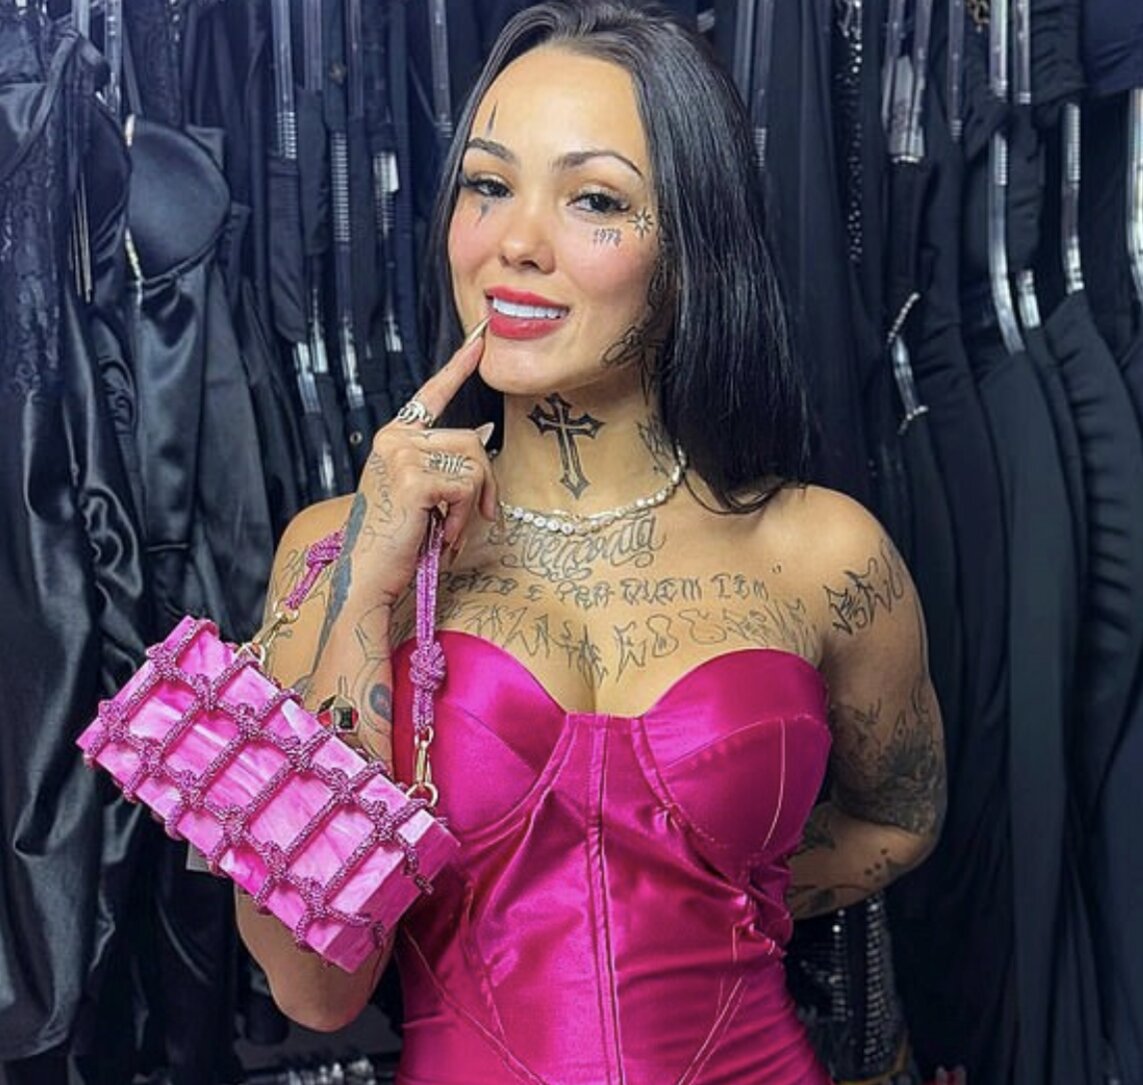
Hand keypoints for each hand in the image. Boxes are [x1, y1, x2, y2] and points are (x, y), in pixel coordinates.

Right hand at [338, 320, 496, 608]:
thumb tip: (485, 432)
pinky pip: (468, 487)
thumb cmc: (397, 543)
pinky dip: (463, 518)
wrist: (369, 577)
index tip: (480, 339)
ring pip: (475, 464)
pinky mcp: (415, 478)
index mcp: (393, 438)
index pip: (431, 396)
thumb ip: (445, 463)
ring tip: (447, 530)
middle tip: (470, 519)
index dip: (458, 367)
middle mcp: (394, 438)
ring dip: (472, 505)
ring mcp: (402, 455)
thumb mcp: (422, 494)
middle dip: (484, 484)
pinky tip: (442, 535)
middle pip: (472, 440)